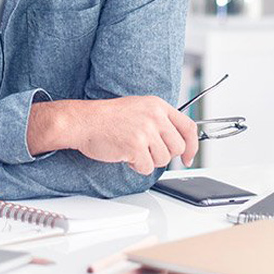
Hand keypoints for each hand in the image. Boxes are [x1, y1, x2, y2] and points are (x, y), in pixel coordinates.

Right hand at [30, 97, 198, 174]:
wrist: (82, 121)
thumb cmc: (105, 118)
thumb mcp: (137, 109)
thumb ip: (158, 121)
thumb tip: (176, 142)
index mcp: (157, 105)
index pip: (188, 127)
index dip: (192, 146)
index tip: (188, 156)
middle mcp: (154, 116)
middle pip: (177, 147)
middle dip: (163, 155)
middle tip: (146, 152)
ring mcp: (145, 131)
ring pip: (163, 159)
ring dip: (148, 160)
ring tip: (131, 150)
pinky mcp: (135, 146)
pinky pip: (146, 167)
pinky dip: (136, 166)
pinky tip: (124, 155)